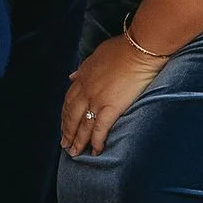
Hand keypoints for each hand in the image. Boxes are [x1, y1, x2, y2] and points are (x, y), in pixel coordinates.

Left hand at [61, 35, 160, 158]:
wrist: (138, 50)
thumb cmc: (122, 49)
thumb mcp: (96, 55)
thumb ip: (83, 68)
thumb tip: (72, 76)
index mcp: (82, 78)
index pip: (68, 101)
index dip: (65, 115)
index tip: (64, 125)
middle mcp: (85, 91)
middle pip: (71, 116)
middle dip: (67, 132)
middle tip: (64, 144)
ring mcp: (97, 100)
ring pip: (82, 125)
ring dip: (77, 141)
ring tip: (75, 153)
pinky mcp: (111, 108)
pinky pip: (99, 129)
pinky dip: (96, 142)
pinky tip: (95, 151)